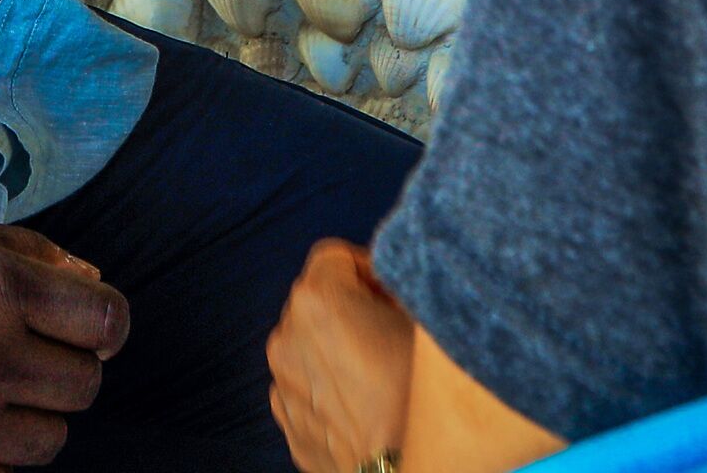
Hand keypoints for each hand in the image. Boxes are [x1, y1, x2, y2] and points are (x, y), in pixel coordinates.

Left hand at [268, 239, 415, 472]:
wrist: (402, 471)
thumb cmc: (417, 397)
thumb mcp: (424, 321)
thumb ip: (401, 287)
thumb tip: (393, 286)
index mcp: (317, 298)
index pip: (335, 255)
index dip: (368, 268)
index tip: (390, 292)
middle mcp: (287, 336)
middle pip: (318, 299)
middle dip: (350, 307)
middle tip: (389, 331)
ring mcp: (282, 381)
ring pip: (309, 343)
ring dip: (336, 346)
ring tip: (378, 372)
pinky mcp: (287, 419)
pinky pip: (305, 384)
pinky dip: (327, 384)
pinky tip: (363, 402)